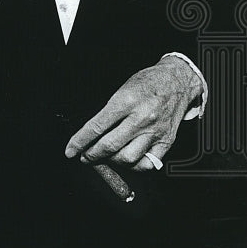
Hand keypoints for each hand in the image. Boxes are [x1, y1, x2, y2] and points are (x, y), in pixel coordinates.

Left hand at [64, 57, 203, 171]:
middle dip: (92, 155)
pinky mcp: (166, 141)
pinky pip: (148, 164)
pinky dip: (134, 166)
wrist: (177, 81)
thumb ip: (107, 112)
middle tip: (85, 156)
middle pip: (110, 146)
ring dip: (111, 162)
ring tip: (106, 157)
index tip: (70, 150)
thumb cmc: (147, 83)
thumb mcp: (121, 89)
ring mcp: (154, 131)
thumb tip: (91, 133)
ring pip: (128, 158)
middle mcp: (140, 118)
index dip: (80, 141)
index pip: (96, 127)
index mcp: (126, 101)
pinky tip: (126, 160)